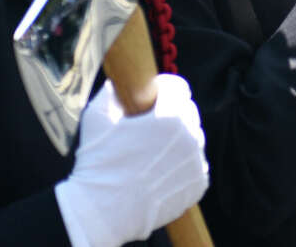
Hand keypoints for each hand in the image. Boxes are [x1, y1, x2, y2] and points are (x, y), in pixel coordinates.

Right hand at [55, 76, 208, 246]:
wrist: (104, 211)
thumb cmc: (99, 163)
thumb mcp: (97, 117)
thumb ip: (111, 93)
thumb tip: (117, 84)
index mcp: (169, 116)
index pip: (179, 87)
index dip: (164, 87)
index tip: (153, 95)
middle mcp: (189, 137)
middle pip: (188, 111)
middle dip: (172, 112)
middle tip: (150, 125)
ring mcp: (196, 162)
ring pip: (193, 138)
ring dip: (179, 138)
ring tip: (155, 150)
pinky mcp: (198, 184)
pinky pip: (195, 164)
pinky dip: (183, 163)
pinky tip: (162, 169)